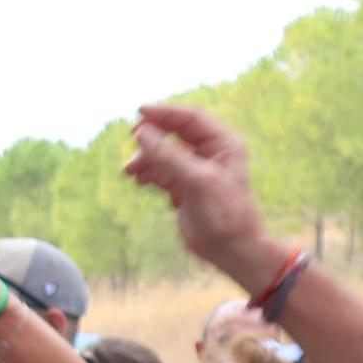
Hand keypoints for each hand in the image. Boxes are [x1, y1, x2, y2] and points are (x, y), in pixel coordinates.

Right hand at [121, 105, 290, 289]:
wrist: (232, 250)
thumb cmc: (225, 214)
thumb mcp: (197, 181)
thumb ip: (169, 157)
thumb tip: (142, 133)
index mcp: (223, 144)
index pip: (190, 118)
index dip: (165, 112)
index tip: (139, 112)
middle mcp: (210, 153)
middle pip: (174, 133)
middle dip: (152, 137)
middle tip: (132, 139)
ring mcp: (196, 170)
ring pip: (164, 153)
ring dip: (146, 158)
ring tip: (130, 171)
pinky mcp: (185, 187)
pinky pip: (161, 171)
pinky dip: (149, 173)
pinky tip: (140, 181)